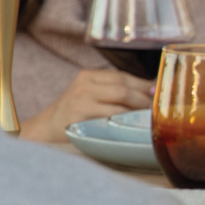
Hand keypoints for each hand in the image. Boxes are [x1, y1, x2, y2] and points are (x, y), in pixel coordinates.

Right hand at [20, 68, 152, 141]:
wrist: (46, 129)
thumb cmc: (75, 112)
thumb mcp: (90, 94)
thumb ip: (114, 90)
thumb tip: (152, 89)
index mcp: (88, 75)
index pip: (123, 77)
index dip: (143, 85)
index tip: (159, 93)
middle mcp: (84, 85)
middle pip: (123, 88)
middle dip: (144, 99)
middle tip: (158, 109)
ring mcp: (81, 101)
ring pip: (120, 103)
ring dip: (138, 111)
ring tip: (150, 118)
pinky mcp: (80, 118)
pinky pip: (111, 119)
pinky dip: (126, 121)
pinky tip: (134, 125)